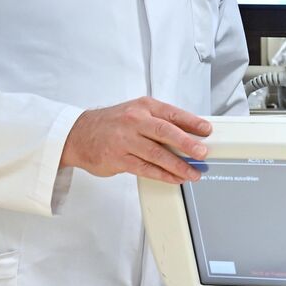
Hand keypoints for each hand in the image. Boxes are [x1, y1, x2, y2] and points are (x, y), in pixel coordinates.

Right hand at [61, 97, 211, 183]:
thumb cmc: (113, 123)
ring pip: (156, 154)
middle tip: (202, 154)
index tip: (207, 130)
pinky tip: (174, 178)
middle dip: (187, 144)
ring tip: (193, 173)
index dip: (192, 122)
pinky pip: (144, 168)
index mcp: (144, 107)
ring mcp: (125, 140)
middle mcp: (135, 121)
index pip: (172, 113)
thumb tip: (190, 133)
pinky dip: (162, 175)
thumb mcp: (137, 112)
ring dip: (178, 165)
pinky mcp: (118, 159)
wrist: (78, 134)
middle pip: (166, 132)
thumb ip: (160, 121)